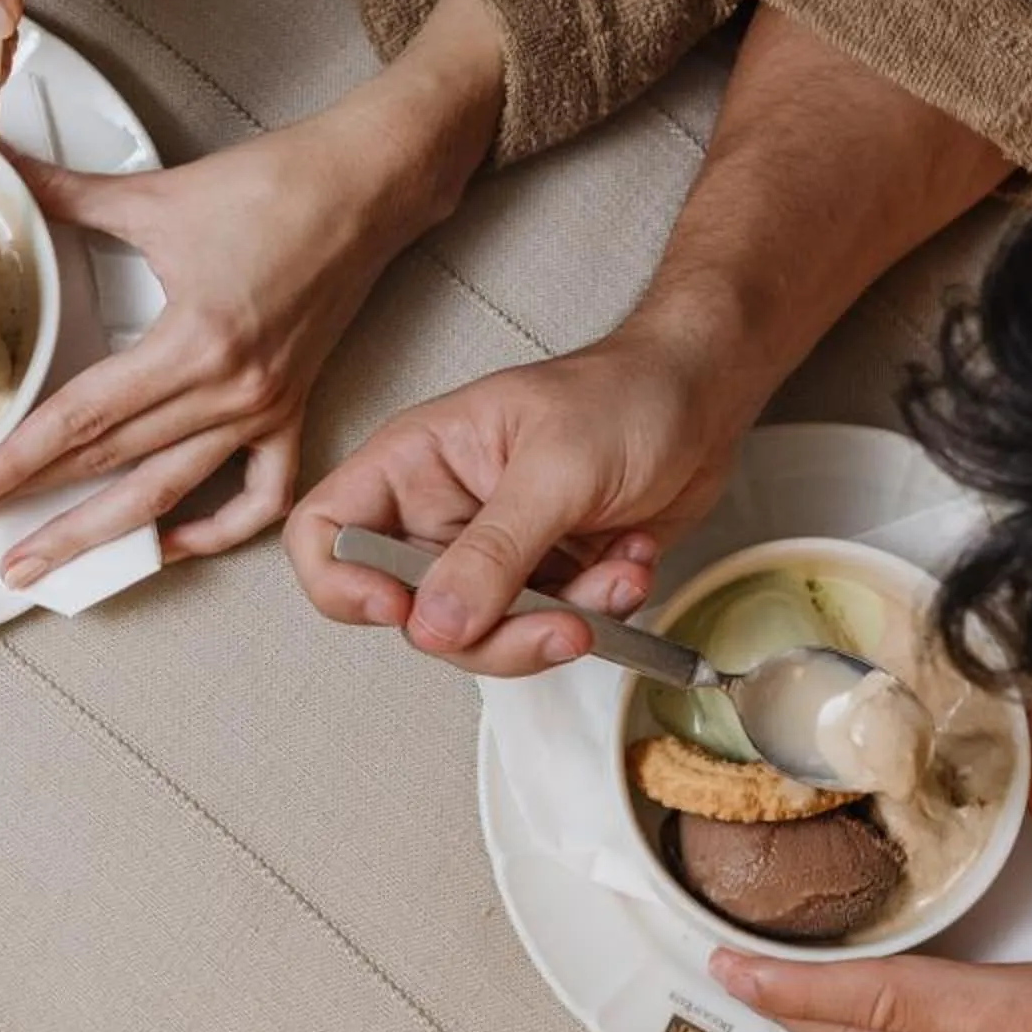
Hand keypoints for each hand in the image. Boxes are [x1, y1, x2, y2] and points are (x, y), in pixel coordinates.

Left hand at [0, 114, 437, 579]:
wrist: (366, 184)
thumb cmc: (277, 185)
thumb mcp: (156, 195)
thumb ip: (65, 195)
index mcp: (194, 341)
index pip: (81, 421)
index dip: (13, 463)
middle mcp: (231, 389)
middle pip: (112, 467)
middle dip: (32, 505)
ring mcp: (266, 408)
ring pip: (169, 494)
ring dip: (100, 537)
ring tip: (43, 565)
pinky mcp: (293, 409)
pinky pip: (258, 497)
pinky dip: (214, 531)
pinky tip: (168, 545)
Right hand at [287, 319, 749, 675]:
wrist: (704, 397)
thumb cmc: (626, 394)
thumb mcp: (556, 468)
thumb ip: (493, 552)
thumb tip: (432, 625)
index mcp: (415, 461)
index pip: (326, 532)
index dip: (342, 582)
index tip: (400, 608)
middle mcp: (440, 512)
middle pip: (413, 614)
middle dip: (494, 632)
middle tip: (560, 621)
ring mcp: (491, 552)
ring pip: (483, 637)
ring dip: (560, 621)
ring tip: (618, 577)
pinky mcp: (542, 578)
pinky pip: (545, 629)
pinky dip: (598, 610)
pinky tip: (630, 559)